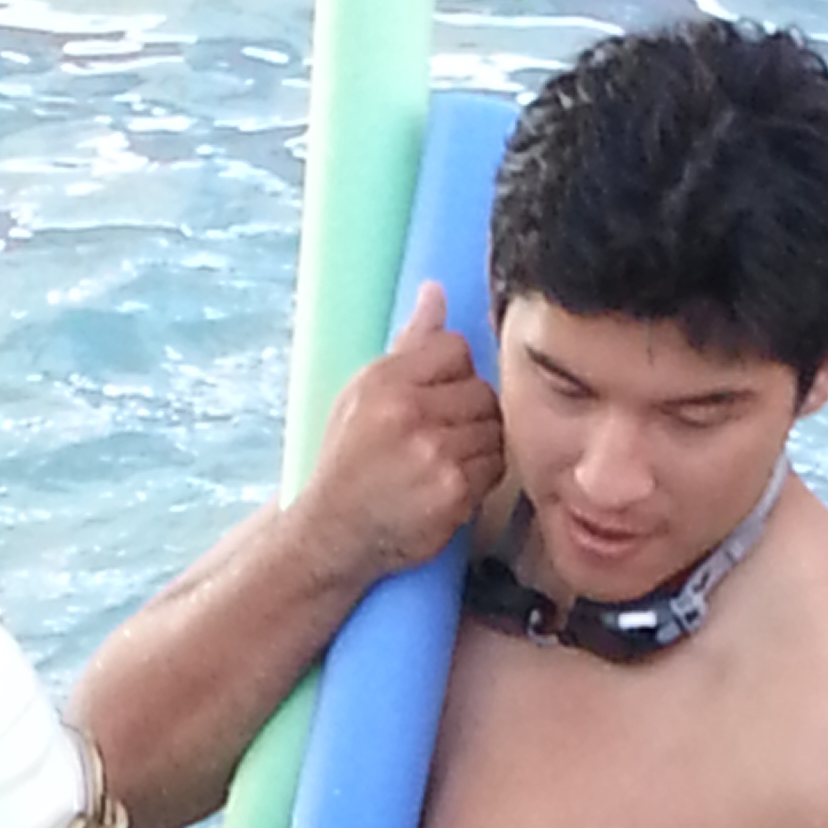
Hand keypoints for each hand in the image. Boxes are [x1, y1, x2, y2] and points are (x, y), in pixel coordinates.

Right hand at [291, 283, 505, 589]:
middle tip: (443, 437)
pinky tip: (449, 485)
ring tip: (446, 461)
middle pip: (482, 390)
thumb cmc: (348, 463)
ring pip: (494, 429)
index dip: (454, 375)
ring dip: (479, 446)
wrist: (333, 535)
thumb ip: (407, 346)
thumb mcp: (363, 395)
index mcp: (385, 380)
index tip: (436, 400)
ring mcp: (433, 453)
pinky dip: (479, 478)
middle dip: (470, 414)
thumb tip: (435, 292)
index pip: (456, 348)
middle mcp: (408, 412)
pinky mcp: (452, 492)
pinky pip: (493, 468)